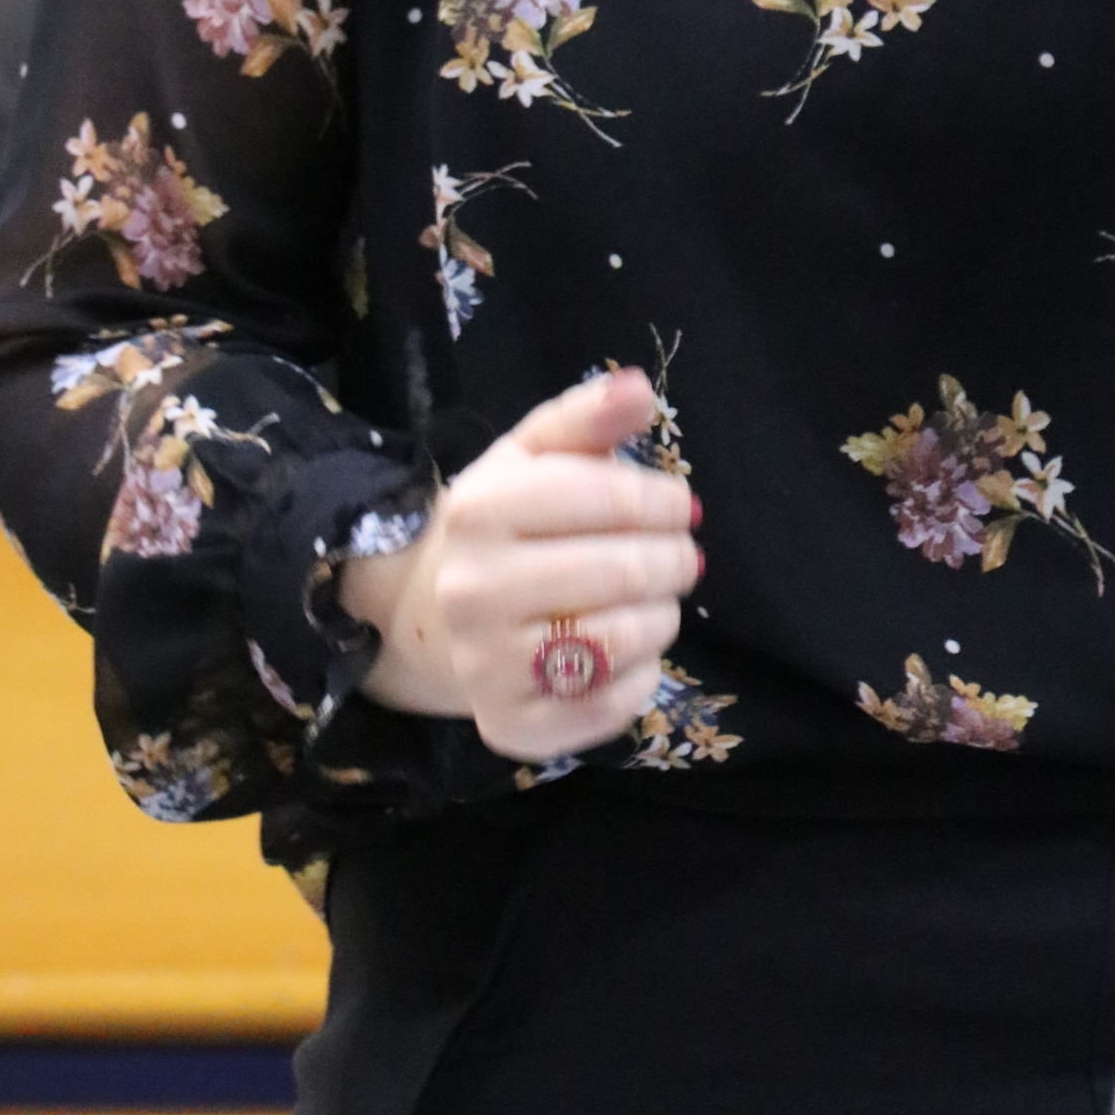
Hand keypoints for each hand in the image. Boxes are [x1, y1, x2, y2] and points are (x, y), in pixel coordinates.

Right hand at [342, 369, 701, 761]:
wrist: (433, 613)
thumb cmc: (506, 524)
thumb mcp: (534, 455)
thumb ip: (588, 416)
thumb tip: (640, 389)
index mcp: (480, 510)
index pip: (612, 498)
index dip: (667, 501)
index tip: (681, 506)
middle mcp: (473, 590)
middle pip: (626, 571)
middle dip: (676, 560)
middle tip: (682, 557)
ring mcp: (487, 666)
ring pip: (625, 639)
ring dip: (662, 615)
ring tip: (654, 599)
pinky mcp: (511, 726)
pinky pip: (614, 704)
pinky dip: (641, 675)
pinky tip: (627, 650)